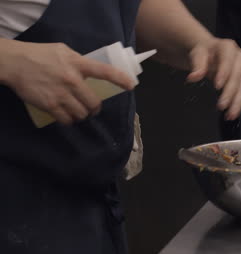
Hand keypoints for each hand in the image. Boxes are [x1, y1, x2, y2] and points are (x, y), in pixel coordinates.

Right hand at [0, 41, 134, 124]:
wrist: (15, 63)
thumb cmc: (41, 54)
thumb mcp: (63, 51)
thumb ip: (79, 61)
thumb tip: (92, 70)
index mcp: (77, 63)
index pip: (104, 71)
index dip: (120, 79)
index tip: (131, 86)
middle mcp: (72, 80)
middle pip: (94, 103)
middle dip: (95, 108)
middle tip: (92, 108)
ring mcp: (61, 94)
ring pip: (82, 114)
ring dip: (82, 115)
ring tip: (78, 111)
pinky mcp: (50, 105)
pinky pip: (67, 120)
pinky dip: (69, 120)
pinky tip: (68, 117)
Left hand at [186, 38, 240, 120]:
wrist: (209, 53)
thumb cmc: (204, 53)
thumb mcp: (197, 54)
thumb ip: (197, 65)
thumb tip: (193, 76)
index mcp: (228, 47)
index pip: (228, 60)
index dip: (224, 73)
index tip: (217, 86)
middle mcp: (240, 58)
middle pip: (238, 76)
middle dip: (230, 92)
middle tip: (222, 105)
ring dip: (237, 102)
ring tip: (230, 114)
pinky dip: (238, 104)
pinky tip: (232, 113)